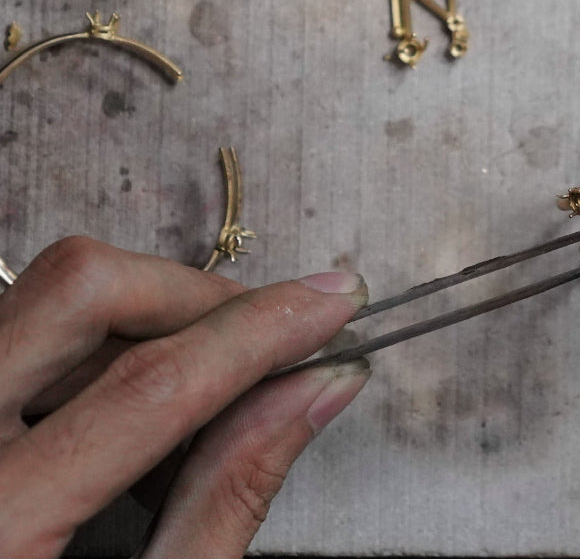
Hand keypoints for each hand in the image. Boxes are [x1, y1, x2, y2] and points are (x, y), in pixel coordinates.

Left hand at [0, 236, 370, 558]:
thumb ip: (228, 499)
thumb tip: (318, 387)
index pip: (150, 386)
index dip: (260, 332)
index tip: (335, 300)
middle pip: (82, 291)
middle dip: (197, 297)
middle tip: (267, 337)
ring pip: (53, 291)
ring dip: (153, 312)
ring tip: (204, 385)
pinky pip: (32, 323)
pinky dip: (105, 340)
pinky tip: (134, 409)